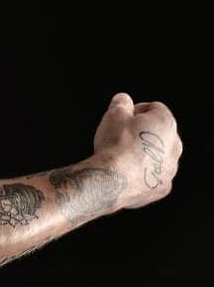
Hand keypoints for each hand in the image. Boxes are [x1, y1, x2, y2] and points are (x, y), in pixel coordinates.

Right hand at [93, 91, 181, 208]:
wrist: (112, 178)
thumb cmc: (115, 144)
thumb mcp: (114, 115)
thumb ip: (121, 103)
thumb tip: (122, 99)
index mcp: (166, 122)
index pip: (154, 108)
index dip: (136, 111)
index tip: (123, 117)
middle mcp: (174, 145)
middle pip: (159, 134)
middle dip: (143, 134)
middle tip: (121, 138)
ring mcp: (170, 168)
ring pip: (158, 158)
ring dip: (144, 156)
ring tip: (122, 158)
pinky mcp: (162, 187)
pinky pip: (153, 178)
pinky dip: (142, 176)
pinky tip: (126, 175)